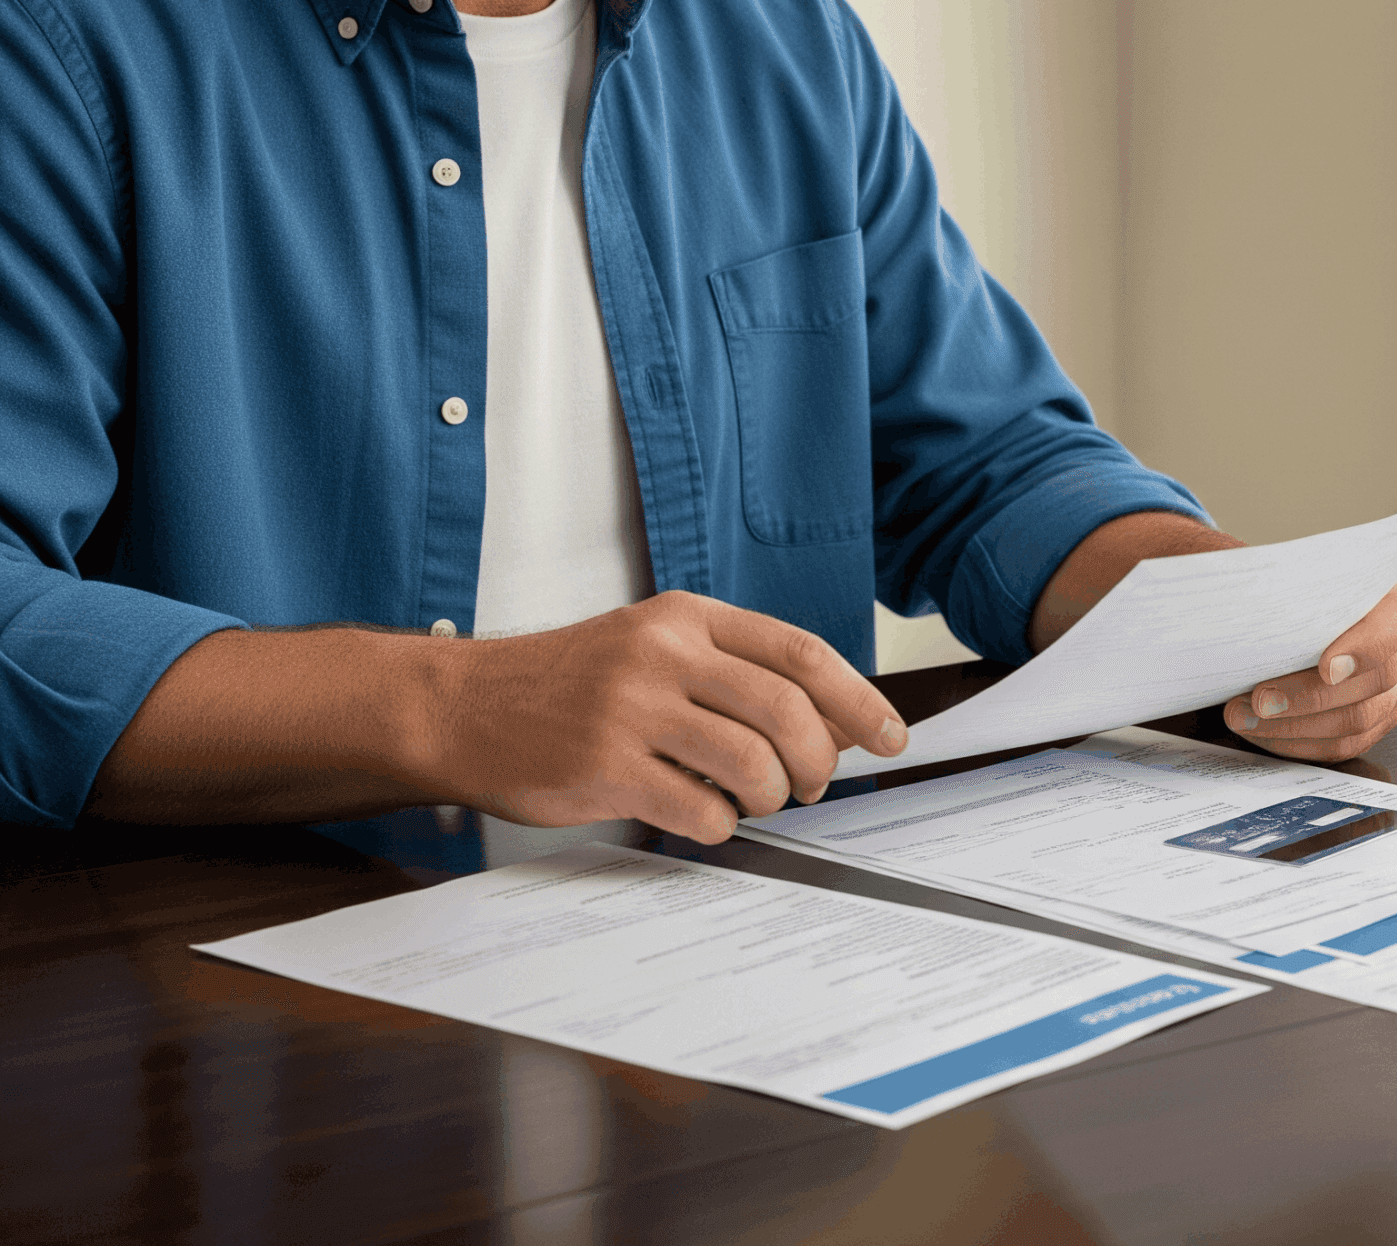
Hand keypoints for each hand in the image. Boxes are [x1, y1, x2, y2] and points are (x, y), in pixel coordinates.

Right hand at [419, 591, 905, 843]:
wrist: (461, 706)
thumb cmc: (569, 684)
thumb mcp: (652, 647)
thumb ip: (732, 673)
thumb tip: (836, 722)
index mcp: (685, 617)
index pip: (800, 652)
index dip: (859, 699)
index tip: (890, 735)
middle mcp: (662, 654)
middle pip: (789, 710)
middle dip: (820, 760)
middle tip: (813, 785)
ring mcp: (631, 709)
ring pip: (754, 763)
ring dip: (772, 795)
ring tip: (754, 799)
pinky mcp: (605, 767)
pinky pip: (702, 809)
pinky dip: (720, 824)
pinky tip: (701, 815)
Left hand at [1222, 574, 1396, 762]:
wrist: (1313, 605)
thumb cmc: (1309, 585)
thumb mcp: (1305, 569)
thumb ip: (1292, 580)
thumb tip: (1251, 599)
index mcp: (1394, 599)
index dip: (1364, 649)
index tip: (1325, 667)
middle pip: (1373, 682)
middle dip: (1308, 697)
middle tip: (1259, 699)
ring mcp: (1393, 688)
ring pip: (1357, 721)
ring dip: (1294, 726)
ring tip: (1244, 717)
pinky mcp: (1375, 719)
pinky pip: (1344, 745)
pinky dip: (1298, 743)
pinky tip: (1262, 732)